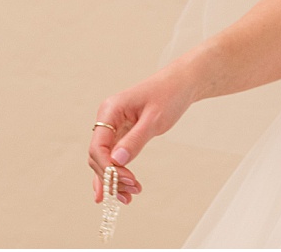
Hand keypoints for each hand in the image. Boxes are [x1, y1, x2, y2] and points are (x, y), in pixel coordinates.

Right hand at [87, 66, 198, 205]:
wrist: (182, 83)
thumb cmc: (169, 94)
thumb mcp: (155, 118)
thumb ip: (135, 140)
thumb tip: (116, 161)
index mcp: (110, 110)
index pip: (98, 146)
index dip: (108, 167)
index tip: (126, 180)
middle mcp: (108, 119)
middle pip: (99, 156)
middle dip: (113, 176)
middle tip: (133, 190)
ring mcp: (114, 127)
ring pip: (106, 159)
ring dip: (115, 179)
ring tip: (129, 197)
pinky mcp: (123, 133)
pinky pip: (114, 156)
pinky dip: (117, 172)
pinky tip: (116, 191)